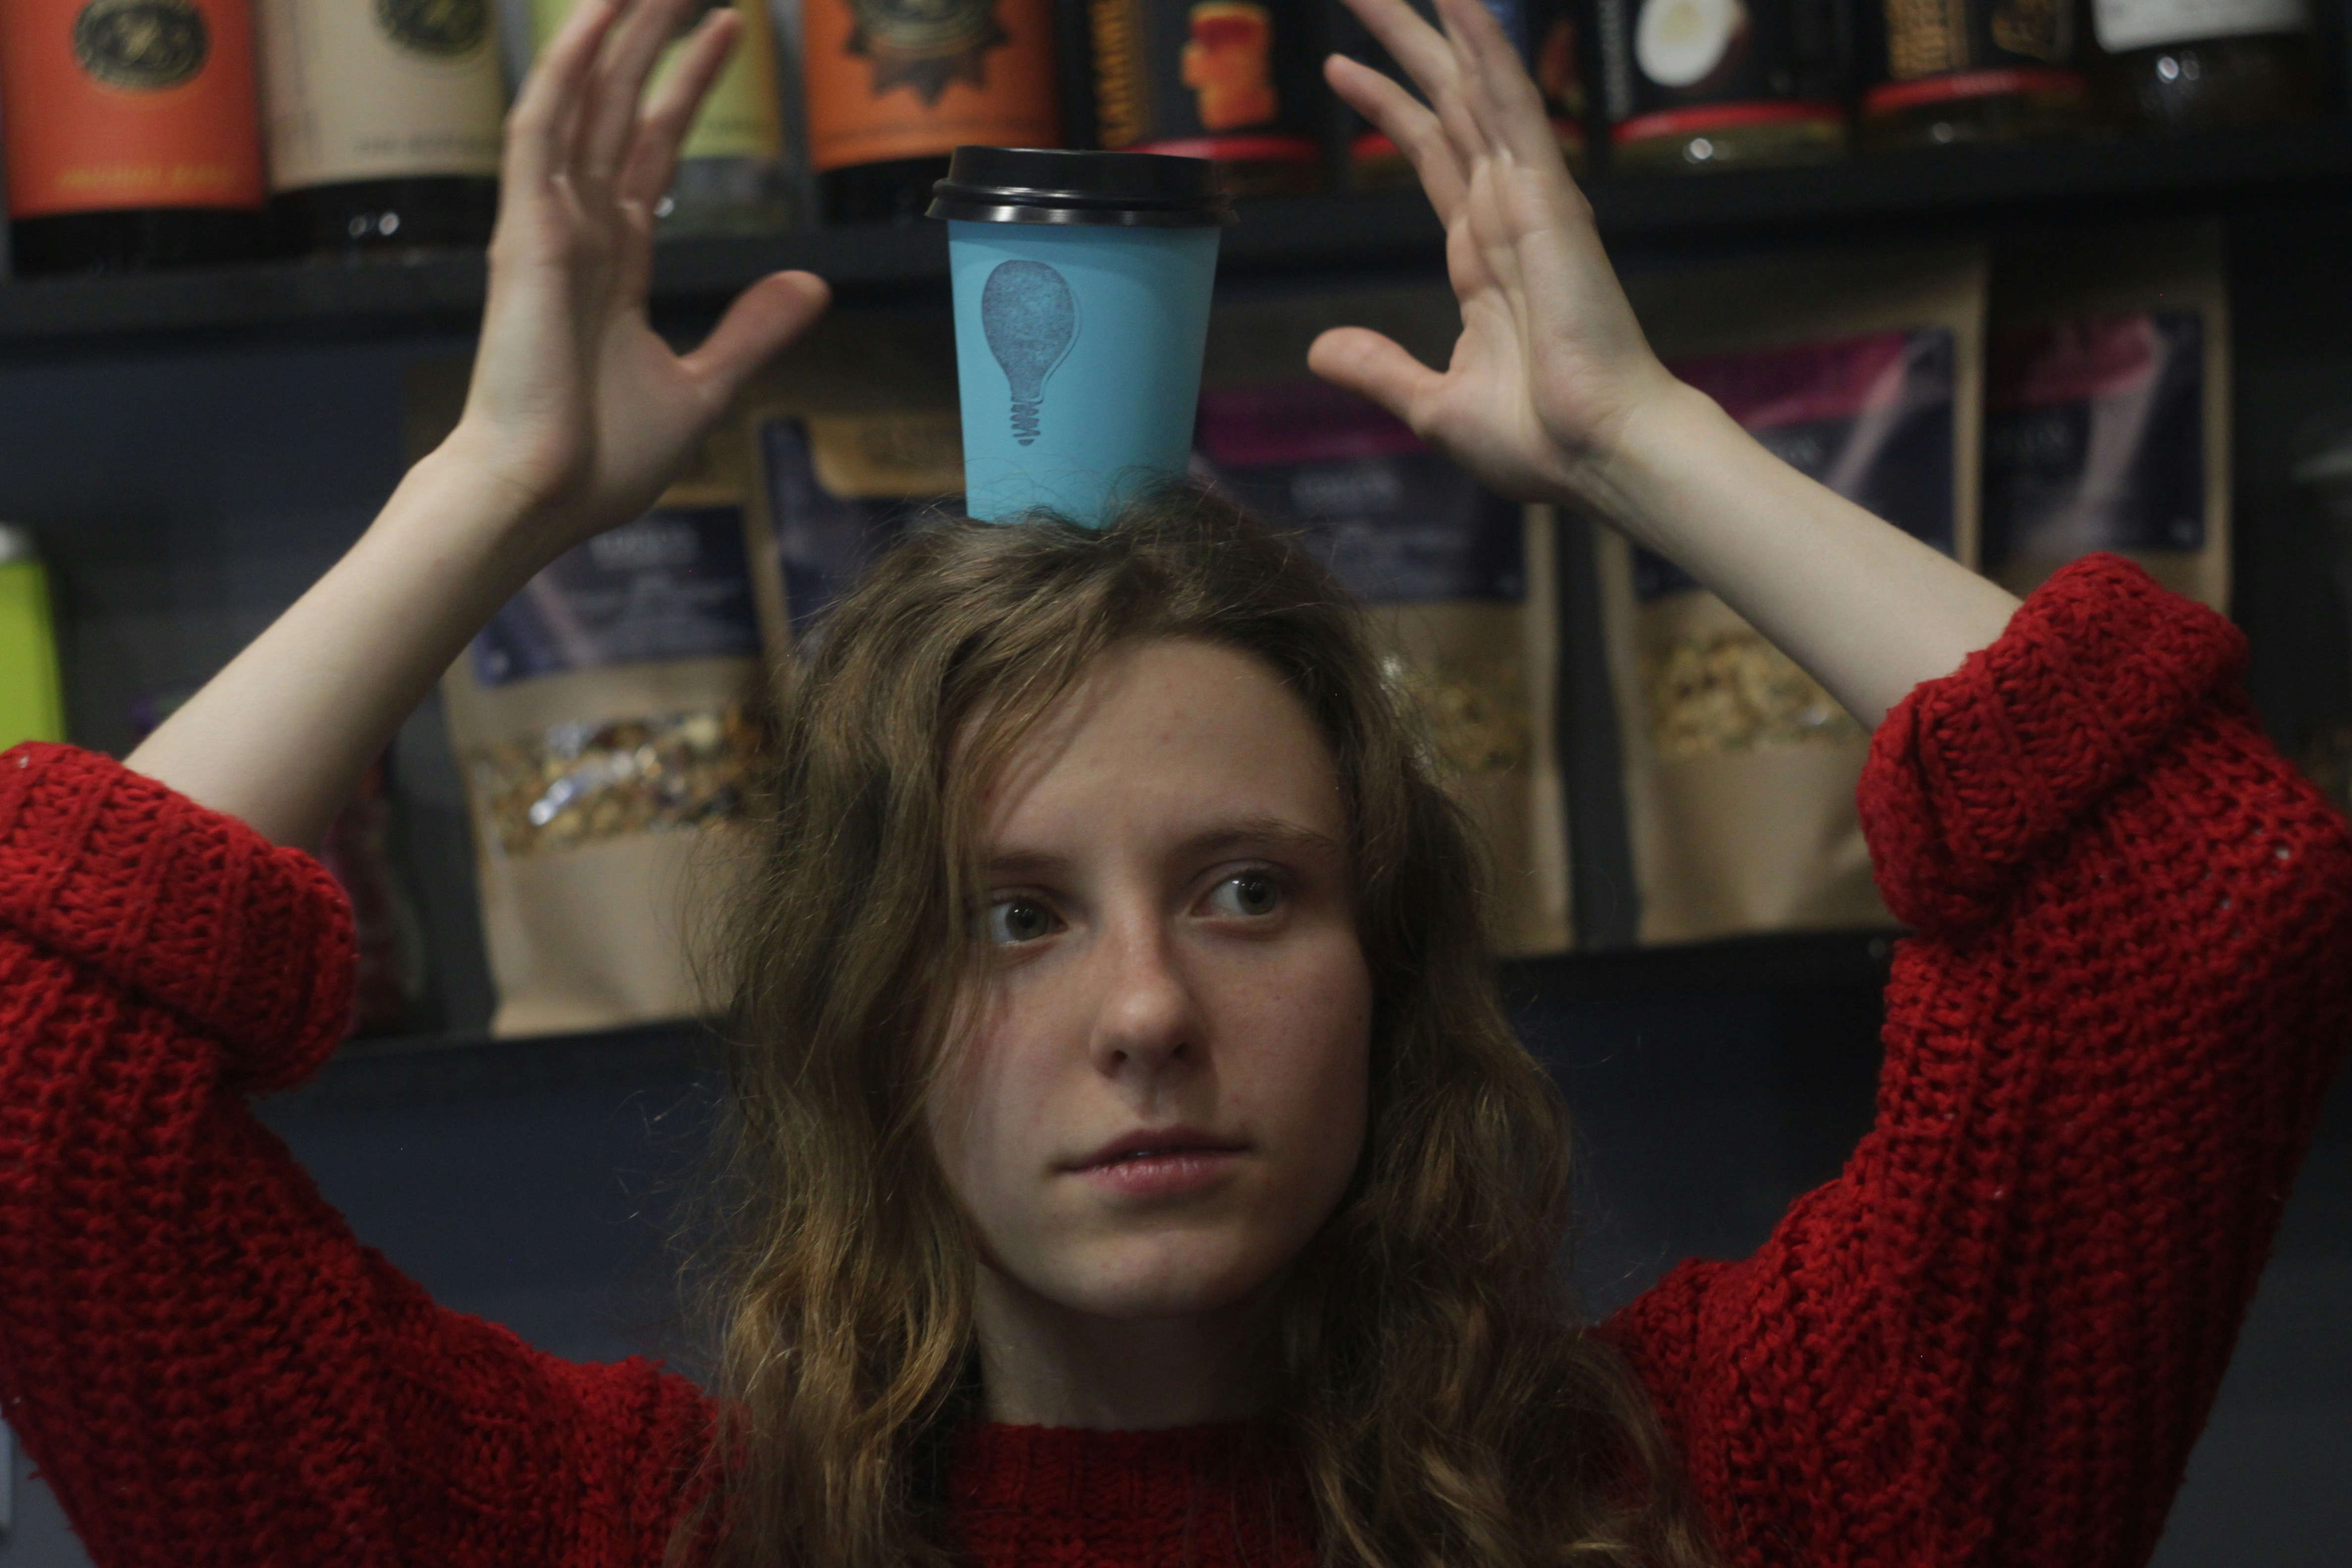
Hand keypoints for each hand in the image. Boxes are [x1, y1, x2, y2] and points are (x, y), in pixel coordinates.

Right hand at [441, 0, 828, 552]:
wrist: (546, 496)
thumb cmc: (603, 460)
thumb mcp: (705, 388)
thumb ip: (753, 331)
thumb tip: (812, 283)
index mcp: (613, 263)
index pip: (651, 147)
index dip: (685, 85)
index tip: (723, 29)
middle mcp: (576, 230)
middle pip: (620, 107)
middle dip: (655, 38)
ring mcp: (547, 226)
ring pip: (583, 99)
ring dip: (615, 31)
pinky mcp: (526, 233)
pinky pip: (542, 129)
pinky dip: (567, 70)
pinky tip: (597, 18)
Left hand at [1309, 0, 1675, 504]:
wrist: (1596, 457)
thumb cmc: (1539, 443)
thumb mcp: (1432, 404)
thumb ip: (1378, 368)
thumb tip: (1320, 348)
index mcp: (1481, 258)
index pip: (1428, 157)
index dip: (1388, 107)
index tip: (1343, 68)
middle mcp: (1504, 216)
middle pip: (1445, 105)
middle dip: (1403, 45)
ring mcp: (1528, 201)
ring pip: (1473, 90)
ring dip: (1437, 29)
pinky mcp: (1547, 200)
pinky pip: (1512, 107)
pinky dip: (1488, 51)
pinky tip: (1461, 0)